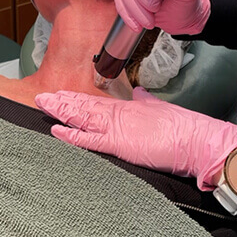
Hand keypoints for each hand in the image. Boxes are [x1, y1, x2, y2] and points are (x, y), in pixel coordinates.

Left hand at [35, 87, 236, 190]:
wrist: (194, 138)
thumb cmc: (180, 127)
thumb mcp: (159, 108)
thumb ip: (146, 100)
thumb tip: (140, 93)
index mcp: (126, 108)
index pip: (94, 102)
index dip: (75, 98)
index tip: (60, 94)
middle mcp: (117, 114)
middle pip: (83, 107)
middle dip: (61, 102)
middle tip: (42, 97)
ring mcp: (116, 128)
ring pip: (82, 118)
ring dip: (61, 112)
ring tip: (44, 106)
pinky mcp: (118, 144)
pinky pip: (89, 140)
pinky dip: (72, 136)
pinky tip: (57, 130)